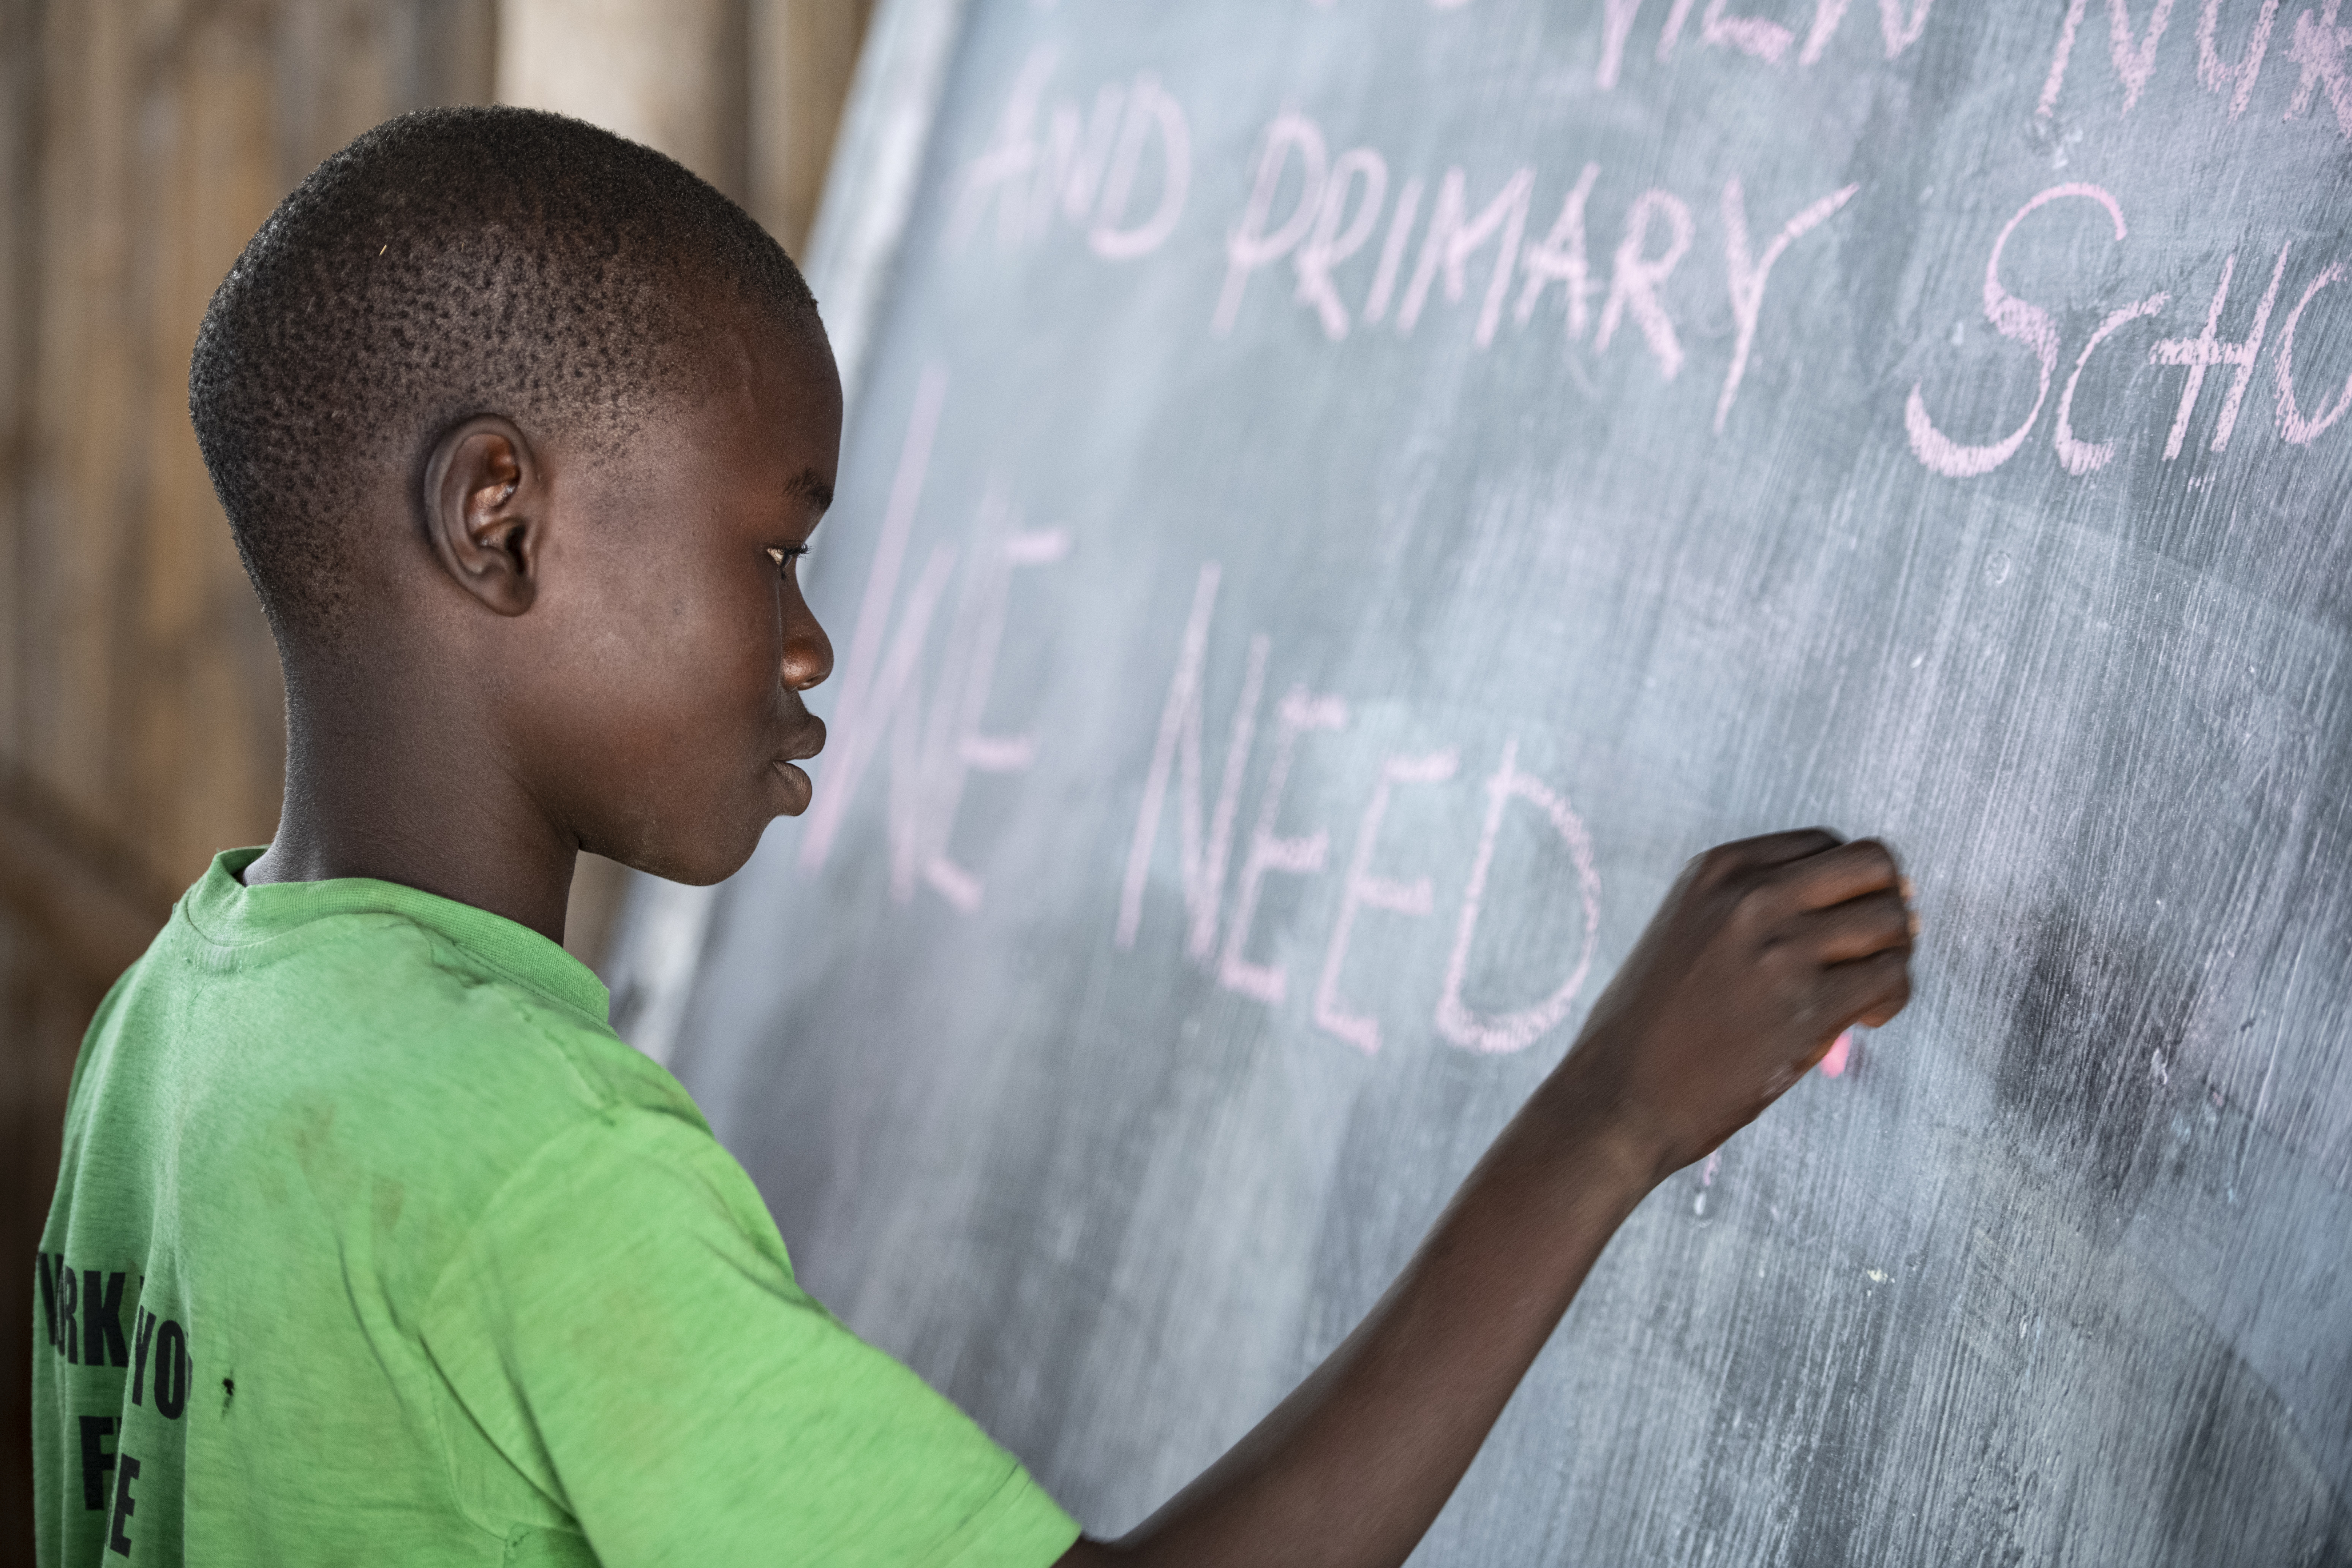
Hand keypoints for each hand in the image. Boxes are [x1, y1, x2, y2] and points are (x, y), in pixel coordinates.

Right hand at [1550, 829, 1914, 1184]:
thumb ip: (1750, 906)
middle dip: (1886, 903)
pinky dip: (1891, 999)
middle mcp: (1753, 895)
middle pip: (1873, 864)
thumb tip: (1848, 912)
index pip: (1825, 842)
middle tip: (1873, 948)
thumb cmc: (1652, 1023)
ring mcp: (1782, 947)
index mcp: (1719, 869)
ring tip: (1864, 991)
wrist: (1622, 1095)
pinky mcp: (1809, 1005)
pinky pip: (1892, 978)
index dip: (1847, 884)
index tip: (1844, 922)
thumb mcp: (1689, 929)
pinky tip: (1862, 1020)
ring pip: (1894, 919)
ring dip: (1894, 954)